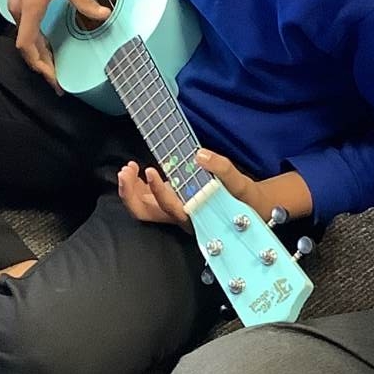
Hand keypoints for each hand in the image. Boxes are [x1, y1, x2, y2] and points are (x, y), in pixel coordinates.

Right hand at [5, 0, 106, 86]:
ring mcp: (14, 0)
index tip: (54, 79)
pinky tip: (46, 38)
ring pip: (25, 34)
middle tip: (57, 79)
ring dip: (39, 50)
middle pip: (27, 45)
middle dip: (42, 63)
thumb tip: (104, 16)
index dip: (41, 65)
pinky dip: (35, 36)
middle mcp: (17, 8)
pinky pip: (24, 23)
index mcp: (29, 8)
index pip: (28, 47)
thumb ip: (85, 2)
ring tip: (53, 62)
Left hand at [117, 149, 306, 229]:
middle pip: (145, 214)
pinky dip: (136, 186)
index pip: (170, 208)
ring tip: (128, 168)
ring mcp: (171, 211)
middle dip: (130, 194)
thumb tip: (201, 155)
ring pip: (141, 208)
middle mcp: (179, 218)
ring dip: (129, 190)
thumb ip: (222, 168)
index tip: (151, 170)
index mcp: (195, 215)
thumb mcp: (238, 182)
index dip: (158, 191)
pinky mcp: (169, 204)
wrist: (247, 208)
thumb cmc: (242, 198)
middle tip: (126, 171)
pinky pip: (145, 200)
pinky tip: (136, 170)